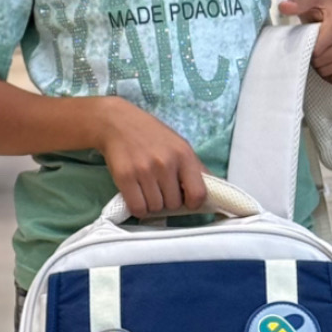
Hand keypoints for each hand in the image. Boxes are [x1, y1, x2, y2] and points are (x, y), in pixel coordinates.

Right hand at [96, 99, 207, 218]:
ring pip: (156, 208)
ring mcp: (144, 171)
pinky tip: (137, 195)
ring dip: (152, 204)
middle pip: (174, 204)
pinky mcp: (125, 177)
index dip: (193, 202)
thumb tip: (213, 190)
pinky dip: (138, 208)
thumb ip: (195, 168)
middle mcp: (165, 163)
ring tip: (147, 188)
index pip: (198, 194)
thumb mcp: (179, 145)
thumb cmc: (151, 135)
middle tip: (161, 188)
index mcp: (184, 155)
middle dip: (168, 201)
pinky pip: (138, 208)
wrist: (117, 123)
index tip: (186, 200)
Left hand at [278, 0, 331, 85]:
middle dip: (314, 57)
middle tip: (316, 46)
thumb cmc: (323, 10)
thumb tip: (284, 7)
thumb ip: (299, 2)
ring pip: (329, 73)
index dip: (307, 46)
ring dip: (321, 67)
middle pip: (322, 63)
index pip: (316, 50)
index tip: (310, 37)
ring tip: (324, 52)